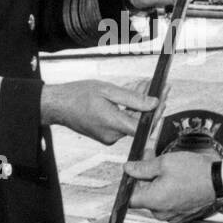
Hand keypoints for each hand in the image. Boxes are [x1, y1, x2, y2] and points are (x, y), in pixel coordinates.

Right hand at [40, 80, 156, 144]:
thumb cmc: (78, 95)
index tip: (164, 95)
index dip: (157, 112)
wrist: (57, 105)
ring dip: (139, 104)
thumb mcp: (108, 90)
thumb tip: (154, 103)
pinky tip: (131, 94)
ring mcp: (109, 137)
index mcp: (113, 124)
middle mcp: (112, 136)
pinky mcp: (105, 135)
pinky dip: (129, 109)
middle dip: (150, 103)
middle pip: (139, 122)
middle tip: (158, 85)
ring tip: (143, 85)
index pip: (144, 125)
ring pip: (131, 120)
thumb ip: (133, 98)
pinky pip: (122, 122)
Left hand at [125, 151, 215, 221]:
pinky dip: (169, 194)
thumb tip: (128, 169)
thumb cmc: (194, 172)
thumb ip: (142, 167)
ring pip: (156, 201)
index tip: (132, 175)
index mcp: (153, 201)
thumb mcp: (164, 163)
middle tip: (151, 161)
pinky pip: (168, 205)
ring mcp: (173, 216)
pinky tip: (176, 180)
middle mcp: (161, 212)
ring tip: (166, 169)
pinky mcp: (182, 216)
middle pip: (144, 198)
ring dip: (157, 186)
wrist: (219, 181)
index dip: (128, 186)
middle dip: (145, 180)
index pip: (128, 200)